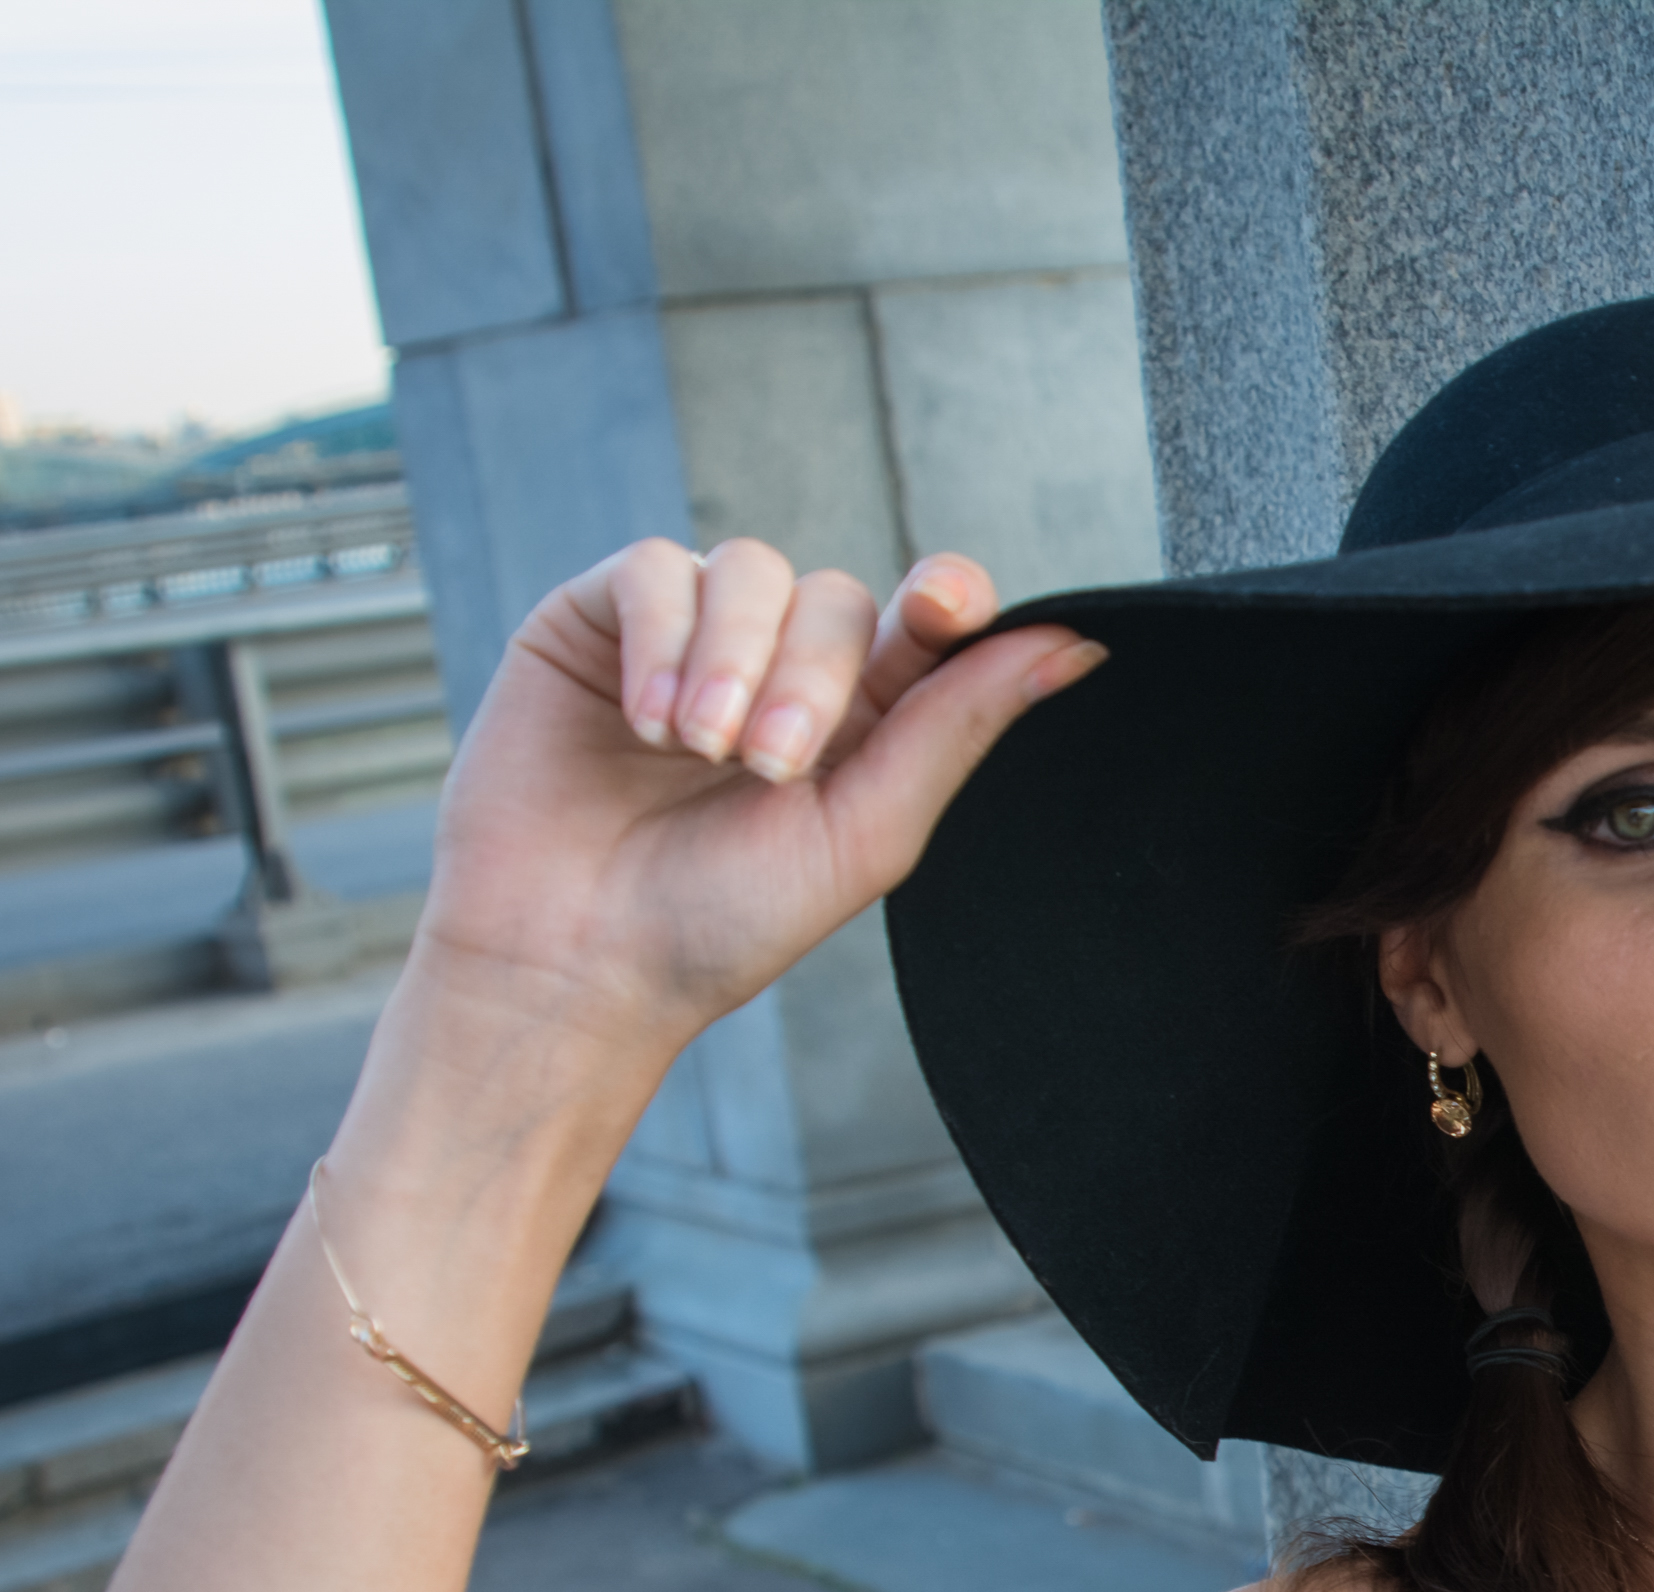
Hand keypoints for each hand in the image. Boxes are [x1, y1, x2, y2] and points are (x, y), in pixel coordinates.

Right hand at [412, 539, 1103, 1051]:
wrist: (577, 962)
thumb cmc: (723, 919)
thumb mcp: (866, 833)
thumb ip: (959, 726)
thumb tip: (1075, 647)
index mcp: (865, 718)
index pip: (927, 617)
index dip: (949, 595)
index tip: (946, 610)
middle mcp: (782, 665)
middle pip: (838, 597)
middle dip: (812, 677)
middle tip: (765, 767)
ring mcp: (691, 637)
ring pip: (748, 568)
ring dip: (734, 659)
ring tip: (700, 749)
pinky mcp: (598, 624)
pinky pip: (652, 569)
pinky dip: (661, 637)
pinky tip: (646, 723)